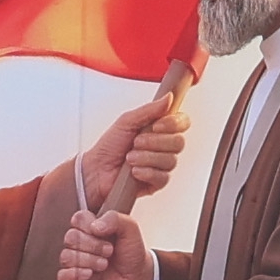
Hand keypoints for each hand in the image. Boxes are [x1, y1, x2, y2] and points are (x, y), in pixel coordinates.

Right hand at [56, 210, 154, 279]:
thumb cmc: (131, 255)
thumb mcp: (130, 230)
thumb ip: (115, 219)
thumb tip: (95, 226)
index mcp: (91, 227)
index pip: (78, 218)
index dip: (89, 225)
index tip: (103, 232)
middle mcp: (81, 243)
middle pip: (70, 237)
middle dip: (92, 245)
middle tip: (109, 251)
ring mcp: (75, 262)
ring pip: (67, 256)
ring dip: (88, 260)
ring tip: (104, 265)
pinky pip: (62, 276)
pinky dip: (76, 274)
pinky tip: (90, 275)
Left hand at [80, 87, 193, 208]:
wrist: (97, 169)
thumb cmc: (110, 146)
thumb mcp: (127, 121)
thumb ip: (149, 110)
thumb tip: (169, 97)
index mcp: (160, 129)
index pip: (182, 123)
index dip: (173, 124)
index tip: (156, 125)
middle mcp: (164, 146)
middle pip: (179, 142)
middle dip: (155, 142)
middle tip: (136, 142)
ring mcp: (162, 164)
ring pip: (170, 160)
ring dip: (147, 157)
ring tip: (130, 157)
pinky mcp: (157, 182)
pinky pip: (163, 177)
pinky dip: (146, 172)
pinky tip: (134, 171)